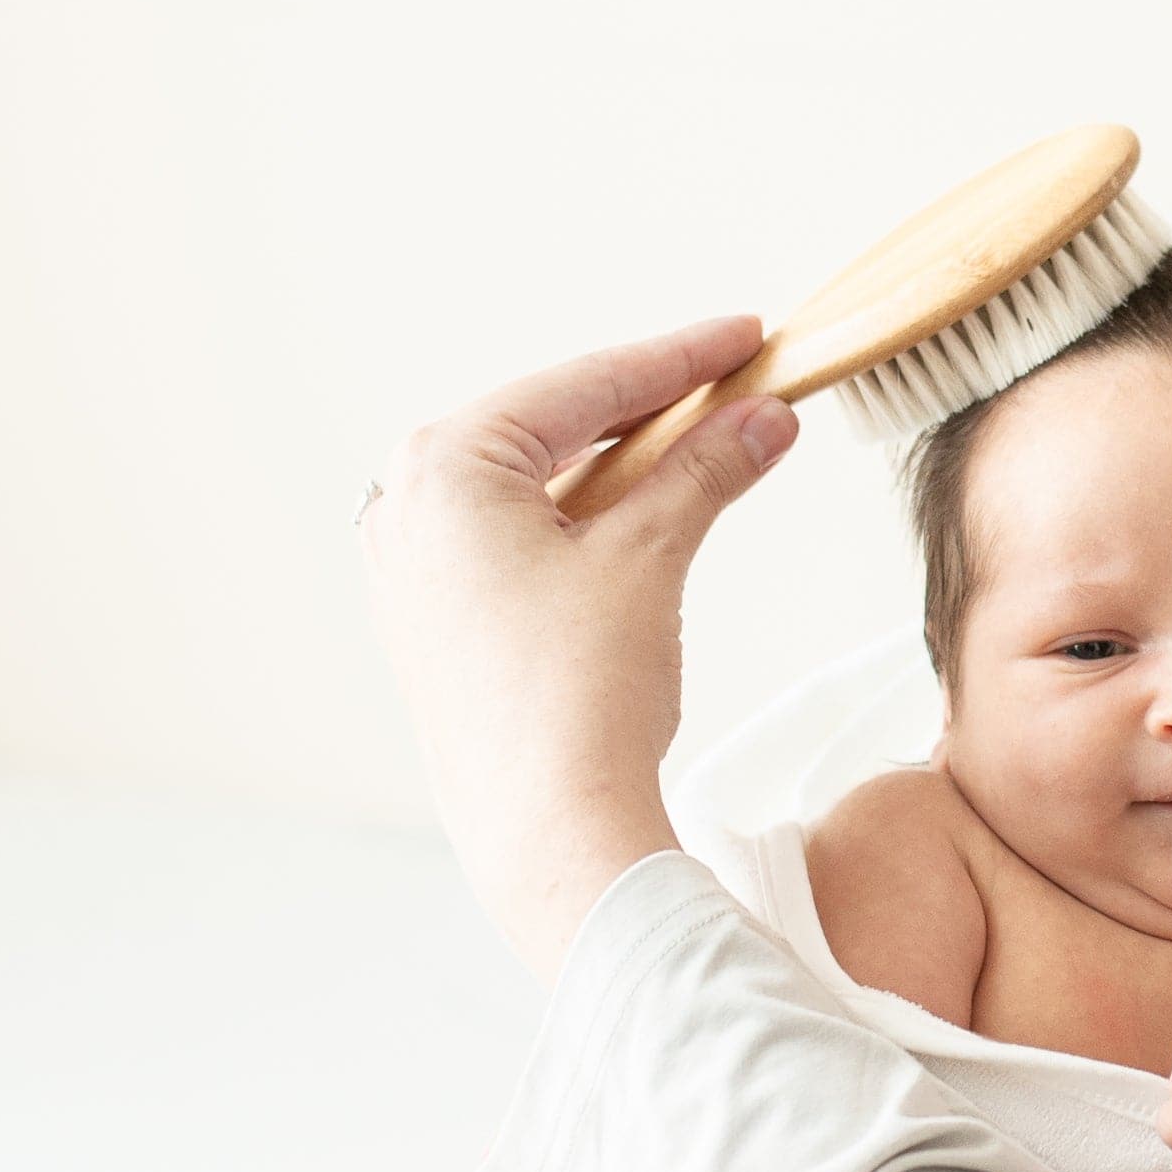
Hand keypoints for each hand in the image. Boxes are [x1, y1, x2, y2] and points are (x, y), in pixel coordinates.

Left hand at [363, 317, 797, 980]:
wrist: (546, 833)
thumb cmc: (576, 697)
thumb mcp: (650, 557)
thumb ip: (706, 470)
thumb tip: (764, 414)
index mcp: (443, 466)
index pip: (584, 386)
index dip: (681, 360)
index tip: (747, 338)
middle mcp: (407, 506)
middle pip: (556, 429)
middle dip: (654, 412)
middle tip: (739, 387)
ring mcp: (414, 570)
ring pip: (540, 488)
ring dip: (628, 470)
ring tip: (711, 449)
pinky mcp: (436, 625)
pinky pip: (520, 542)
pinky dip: (590, 524)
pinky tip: (649, 522)